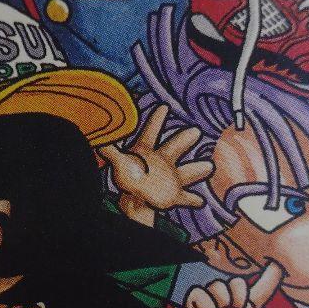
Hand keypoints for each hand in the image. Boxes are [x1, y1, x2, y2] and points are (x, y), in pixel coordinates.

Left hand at [99, 104, 213, 224]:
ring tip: (209, 166)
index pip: (152, 132)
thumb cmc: (127, 180)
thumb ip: (112, 152)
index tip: (164, 106)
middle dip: (184, 139)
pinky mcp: (174, 195)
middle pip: (174, 147)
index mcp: (148, 152)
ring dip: (198, 169)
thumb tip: (99, 141)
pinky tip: (202, 202)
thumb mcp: (120, 164)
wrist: (132, 200)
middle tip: (195, 131)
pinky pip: (187, 198)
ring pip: (188, 172)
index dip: (157, 119)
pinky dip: (193, 200)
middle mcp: (162, 162)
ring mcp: (170, 178)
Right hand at [183, 265, 282, 307]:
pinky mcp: (197, 295)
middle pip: (238, 282)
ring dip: (218, 306)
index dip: (271, 275)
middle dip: (237, 299)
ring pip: (218, 286)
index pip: (263, 286)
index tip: (277, 264)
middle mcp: (232, 292)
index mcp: (248, 302)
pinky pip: (200, 294)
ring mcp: (214, 292)